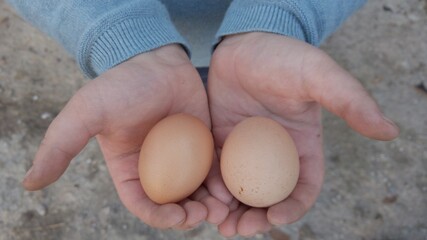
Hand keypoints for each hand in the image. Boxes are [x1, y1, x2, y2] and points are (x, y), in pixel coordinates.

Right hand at [22, 44, 231, 228]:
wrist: (154, 59)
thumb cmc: (119, 86)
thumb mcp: (85, 114)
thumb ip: (60, 146)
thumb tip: (29, 184)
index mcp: (129, 169)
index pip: (142, 203)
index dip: (159, 217)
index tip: (178, 219)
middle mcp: (156, 167)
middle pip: (173, 203)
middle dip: (189, 216)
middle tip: (205, 214)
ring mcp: (182, 157)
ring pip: (196, 191)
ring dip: (210, 204)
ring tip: (222, 206)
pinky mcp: (202, 144)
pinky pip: (213, 169)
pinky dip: (221, 182)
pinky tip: (229, 186)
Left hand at [208, 32, 398, 236]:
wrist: (244, 43)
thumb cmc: (284, 58)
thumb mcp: (318, 76)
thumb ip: (351, 101)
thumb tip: (390, 131)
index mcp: (302, 147)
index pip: (303, 188)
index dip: (293, 208)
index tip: (275, 218)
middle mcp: (274, 154)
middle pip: (268, 197)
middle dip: (256, 219)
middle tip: (239, 230)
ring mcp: (246, 150)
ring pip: (240, 189)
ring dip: (231, 210)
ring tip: (220, 223)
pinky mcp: (221, 141)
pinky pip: (216, 170)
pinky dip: (212, 187)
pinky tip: (204, 195)